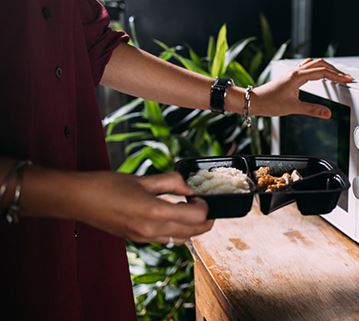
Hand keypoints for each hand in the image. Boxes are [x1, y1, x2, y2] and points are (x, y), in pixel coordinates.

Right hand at [79, 171, 211, 244]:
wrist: (79, 200)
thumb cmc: (106, 186)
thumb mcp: (143, 179)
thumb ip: (171, 182)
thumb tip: (188, 187)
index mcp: (155, 212)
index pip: (196, 216)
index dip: (204, 206)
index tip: (200, 196)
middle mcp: (152, 230)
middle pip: (194, 233)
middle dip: (204, 220)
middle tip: (202, 205)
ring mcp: (144, 238)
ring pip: (182, 240)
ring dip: (191, 228)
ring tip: (187, 210)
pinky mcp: (137, 240)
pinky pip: (166, 241)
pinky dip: (176, 232)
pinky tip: (171, 217)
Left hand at [251, 58, 353, 118]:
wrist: (255, 101)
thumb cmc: (269, 103)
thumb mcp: (293, 108)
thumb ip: (312, 110)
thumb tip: (328, 113)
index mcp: (298, 76)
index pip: (323, 72)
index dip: (337, 76)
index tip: (347, 80)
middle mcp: (296, 71)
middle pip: (321, 64)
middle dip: (335, 70)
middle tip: (346, 78)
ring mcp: (293, 72)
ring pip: (314, 64)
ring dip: (327, 68)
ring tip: (337, 75)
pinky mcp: (291, 76)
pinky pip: (308, 67)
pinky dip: (318, 69)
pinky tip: (320, 75)